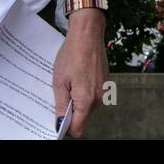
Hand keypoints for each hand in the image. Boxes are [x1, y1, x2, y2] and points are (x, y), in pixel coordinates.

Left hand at [51, 9, 107, 136]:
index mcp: (86, 100)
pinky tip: (78, 77)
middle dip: (71, 112)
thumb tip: (60, 123)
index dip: (67, 128)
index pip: (79, 129)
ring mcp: (104, 90)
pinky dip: (85, 91)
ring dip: (78, 100)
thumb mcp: (59, 81)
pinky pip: (93, 95)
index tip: (58, 120)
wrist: (88, 34)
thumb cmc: (71, 55)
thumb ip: (60, 105)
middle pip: (84, 117)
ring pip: (88, 106)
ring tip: (69, 83)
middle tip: (60, 95)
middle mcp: (99, 99)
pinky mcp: (106, 83)